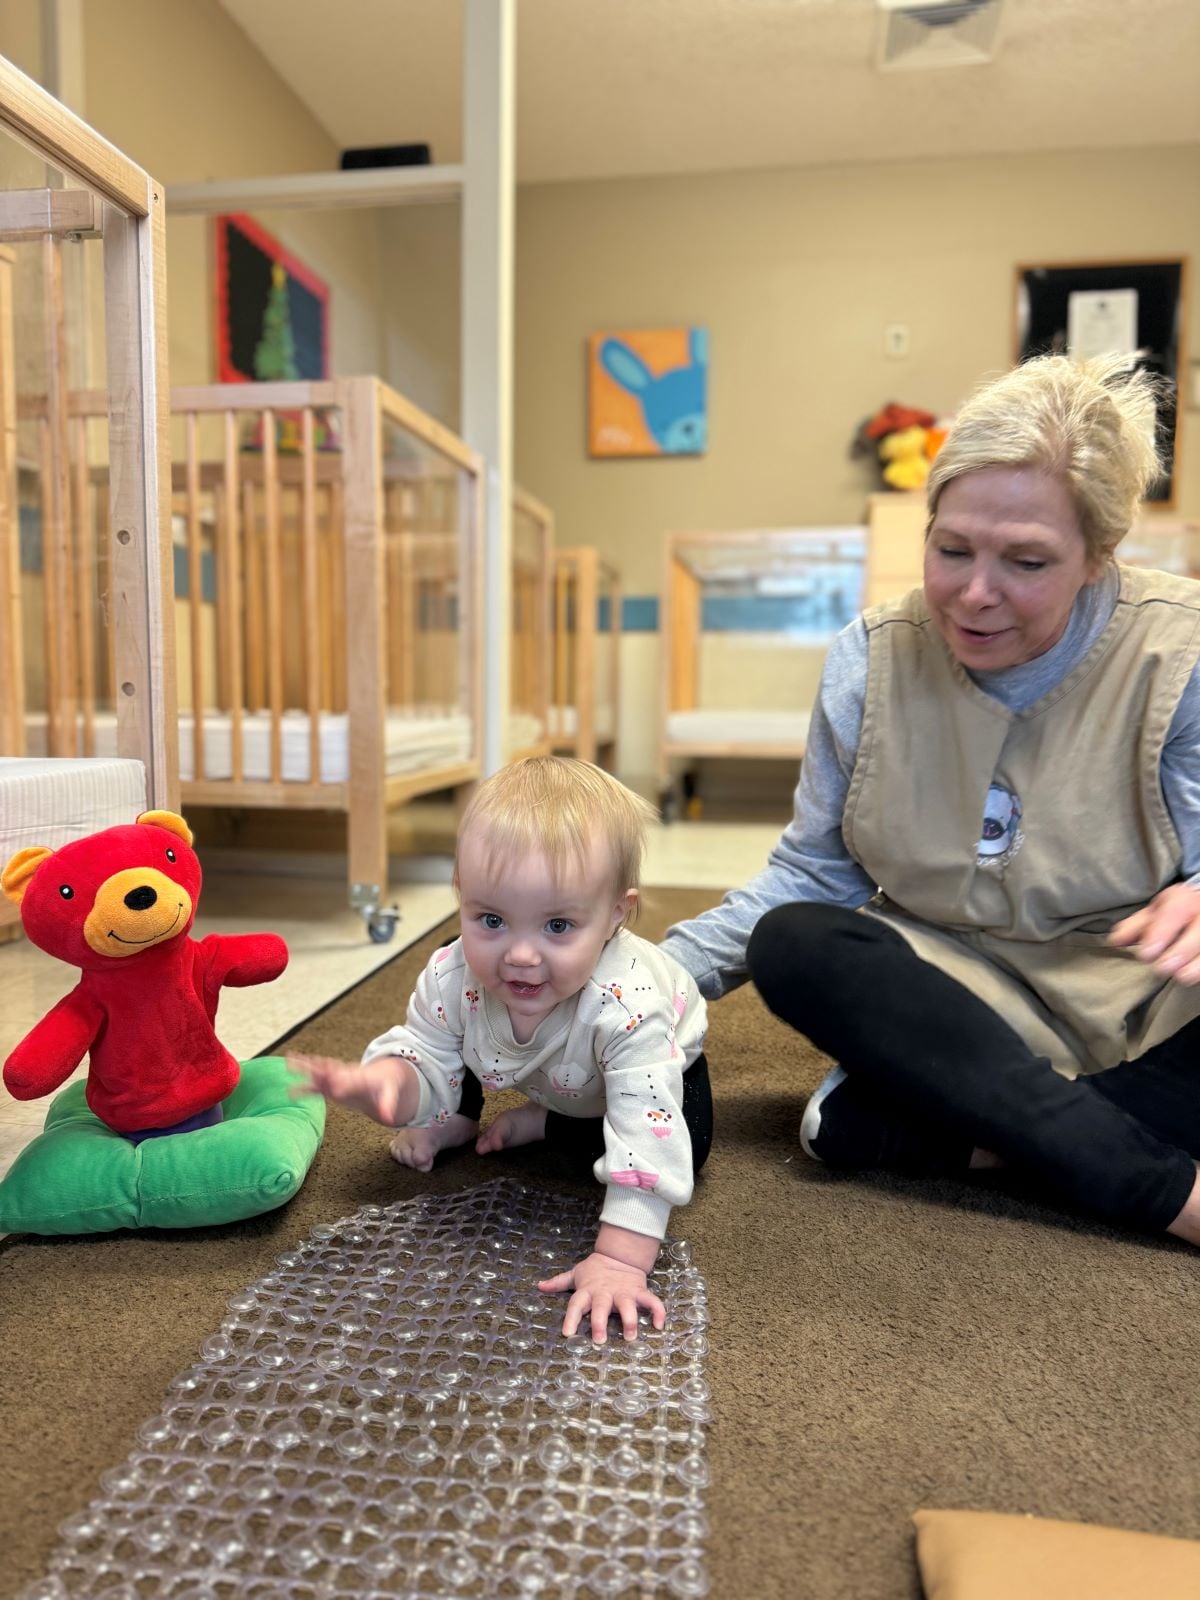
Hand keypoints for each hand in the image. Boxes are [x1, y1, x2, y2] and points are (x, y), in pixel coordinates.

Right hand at [286, 1053, 418, 1125]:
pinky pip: (314, 1084)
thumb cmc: (383, 1085)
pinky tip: (289, 1087)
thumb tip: (390, 1119)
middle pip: (329, 1070)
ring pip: (317, 1071)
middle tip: (304, 1063)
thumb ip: (386, 1104)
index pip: (348, 1081)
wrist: (380, 1076)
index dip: (342, 1085)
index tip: (334, 1089)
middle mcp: (344, 1075)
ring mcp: (335, 1078)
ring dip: (304, 1066)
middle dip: (318, 1068)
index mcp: (358, 1078)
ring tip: (288, 1061)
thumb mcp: (388, 1093)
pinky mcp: (330, 1085)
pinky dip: (302, 1084)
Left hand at [538, 1251, 665, 1342]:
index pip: (576, 1304)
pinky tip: (659, 1325)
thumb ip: (559, 1283)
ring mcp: (623, 1292)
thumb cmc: (595, 1270)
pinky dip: (657, 1311)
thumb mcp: (576, 1274)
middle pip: (601, 1307)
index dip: (571, 1318)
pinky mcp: (639, 1291)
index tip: (567, 1333)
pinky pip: (651, 1301)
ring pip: (627, 1306)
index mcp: (588, 1291)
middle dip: (600, 1322)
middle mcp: (605, 1293)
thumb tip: (539, 1286)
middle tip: (599, 1339)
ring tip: (630, 1336)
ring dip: (629, 1320)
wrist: (620, 1254)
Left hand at [1108, 883, 1199, 983]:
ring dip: (1198, 964)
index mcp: (1183, 900)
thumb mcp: (1153, 914)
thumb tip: (1115, 941)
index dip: (1161, 933)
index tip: (1146, 954)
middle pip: (1198, 931)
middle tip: (1162, 968)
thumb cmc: (1175, 913)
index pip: (1175, 912)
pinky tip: (1196, 976)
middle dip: (1181, 951)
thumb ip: (1135, 928)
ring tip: (1181, 977)